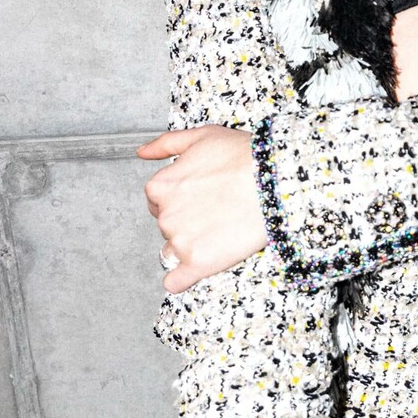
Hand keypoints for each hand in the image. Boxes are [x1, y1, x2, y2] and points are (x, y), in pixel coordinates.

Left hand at [137, 124, 268, 293]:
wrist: (275, 181)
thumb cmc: (243, 156)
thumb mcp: (202, 136)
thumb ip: (166, 144)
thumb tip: (142, 152)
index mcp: (160, 187)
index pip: (158, 200)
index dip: (181, 197)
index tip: (202, 195)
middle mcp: (165, 216)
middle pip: (168, 224)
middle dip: (187, 219)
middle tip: (216, 209)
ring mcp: (181, 242)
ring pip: (175, 249)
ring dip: (191, 244)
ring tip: (220, 229)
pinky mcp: (199, 263)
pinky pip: (175, 281)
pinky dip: (180, 279)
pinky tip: (189, 273)